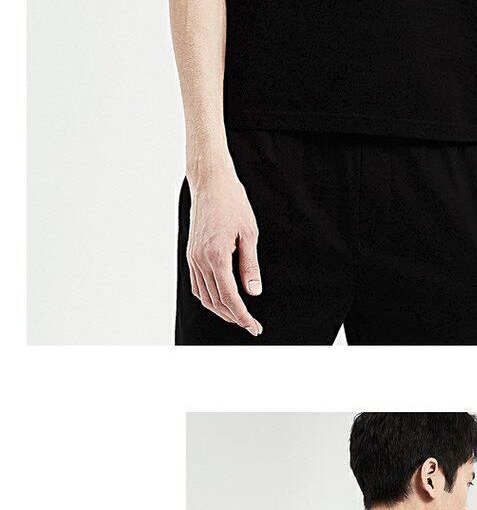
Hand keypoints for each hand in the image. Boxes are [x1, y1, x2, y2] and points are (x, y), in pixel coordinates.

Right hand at [186, 160, 262, 335]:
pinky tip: (220, 299)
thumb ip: (250, 266)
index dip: (242, 315)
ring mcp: (192, 258)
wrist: (211, 184)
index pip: (229, 297)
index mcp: (216, 256)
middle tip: (250, 324)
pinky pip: (196, 284)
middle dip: (233, 317)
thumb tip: (253, 292)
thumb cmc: (231, 203)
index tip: (253, 325)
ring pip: (203, 296)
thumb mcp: (249, 234)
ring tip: (237, 315)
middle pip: (215, 301)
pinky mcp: (190, 254)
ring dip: (220, 310)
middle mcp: (200, 260)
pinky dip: (207, 297)